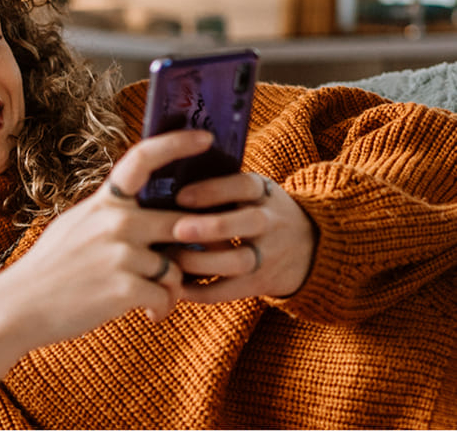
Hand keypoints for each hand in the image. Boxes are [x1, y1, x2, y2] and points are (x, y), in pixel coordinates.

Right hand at [0, 130, 216, 347]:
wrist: (19, 307)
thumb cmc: (49, 269)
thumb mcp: (75, 225)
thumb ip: (109, 214)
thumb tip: (140, 209)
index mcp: (104, 203)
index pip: (143, 159)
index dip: (178, 144)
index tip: (206, 139)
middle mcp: (115, 221)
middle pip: (180, 223)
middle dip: (189, 250)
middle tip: (185, 268)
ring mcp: (121, 253)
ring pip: (176, 267)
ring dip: (172, 289)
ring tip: (157, 302)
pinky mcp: (124, 288)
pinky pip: (166, 296)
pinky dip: (162, 309)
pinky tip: (149, 315)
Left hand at [168, 172, 316, 302]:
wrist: (310, 245)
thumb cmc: (260, 210)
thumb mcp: (253, 191)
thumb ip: (221, 187)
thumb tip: (166, 184)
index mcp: (265, 192)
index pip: (243, 185)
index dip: (213, 191)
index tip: (180, 196)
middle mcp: (272, 222)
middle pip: (248, 223)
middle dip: (211, 227)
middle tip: (177, 229)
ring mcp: (270, 255)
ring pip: (238, 261)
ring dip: (200, 262)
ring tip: (170, 258)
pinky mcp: (262, 283)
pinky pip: (230, 290)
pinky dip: (201, 292)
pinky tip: (176, 288)